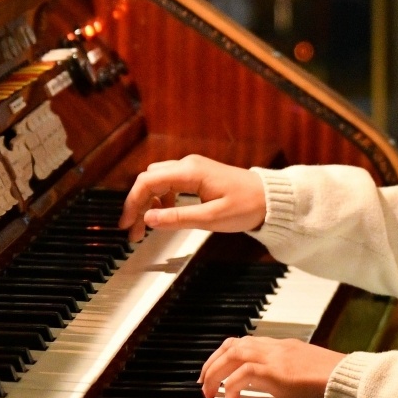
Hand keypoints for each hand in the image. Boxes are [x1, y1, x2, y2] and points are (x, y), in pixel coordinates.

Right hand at [117, 154, 266, 241]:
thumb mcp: (211, 218)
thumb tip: (148, 219)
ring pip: (157, 181)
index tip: (126, 225)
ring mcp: (192, 168)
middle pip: (148, 179)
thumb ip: (177, 218)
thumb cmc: (247, 206)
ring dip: (148, 203)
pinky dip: (161, 200)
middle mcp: (188, 165)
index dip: (132, 203)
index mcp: (190, 172)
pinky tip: (164, 216)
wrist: (271, 199)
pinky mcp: (197, 175)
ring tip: (146, 229)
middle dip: (137, 205)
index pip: (147, 182)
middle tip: (133, 232)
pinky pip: (169, 183)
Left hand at [199, 336, 343, 397]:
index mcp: (285, 347)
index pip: (247, 342)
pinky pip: (243, 374)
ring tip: (209, 393)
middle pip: (234, 345)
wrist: (350, 382)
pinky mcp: (277, 371)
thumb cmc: (335, 384)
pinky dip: (231, 387)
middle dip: (213, 363)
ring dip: (216, 373)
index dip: (226, 355)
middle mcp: (278, 347)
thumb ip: (290, 378)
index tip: (215, 372)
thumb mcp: (307, 377)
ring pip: (234, 354)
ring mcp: (277, 357)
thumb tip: (278, 390)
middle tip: (204, 384)